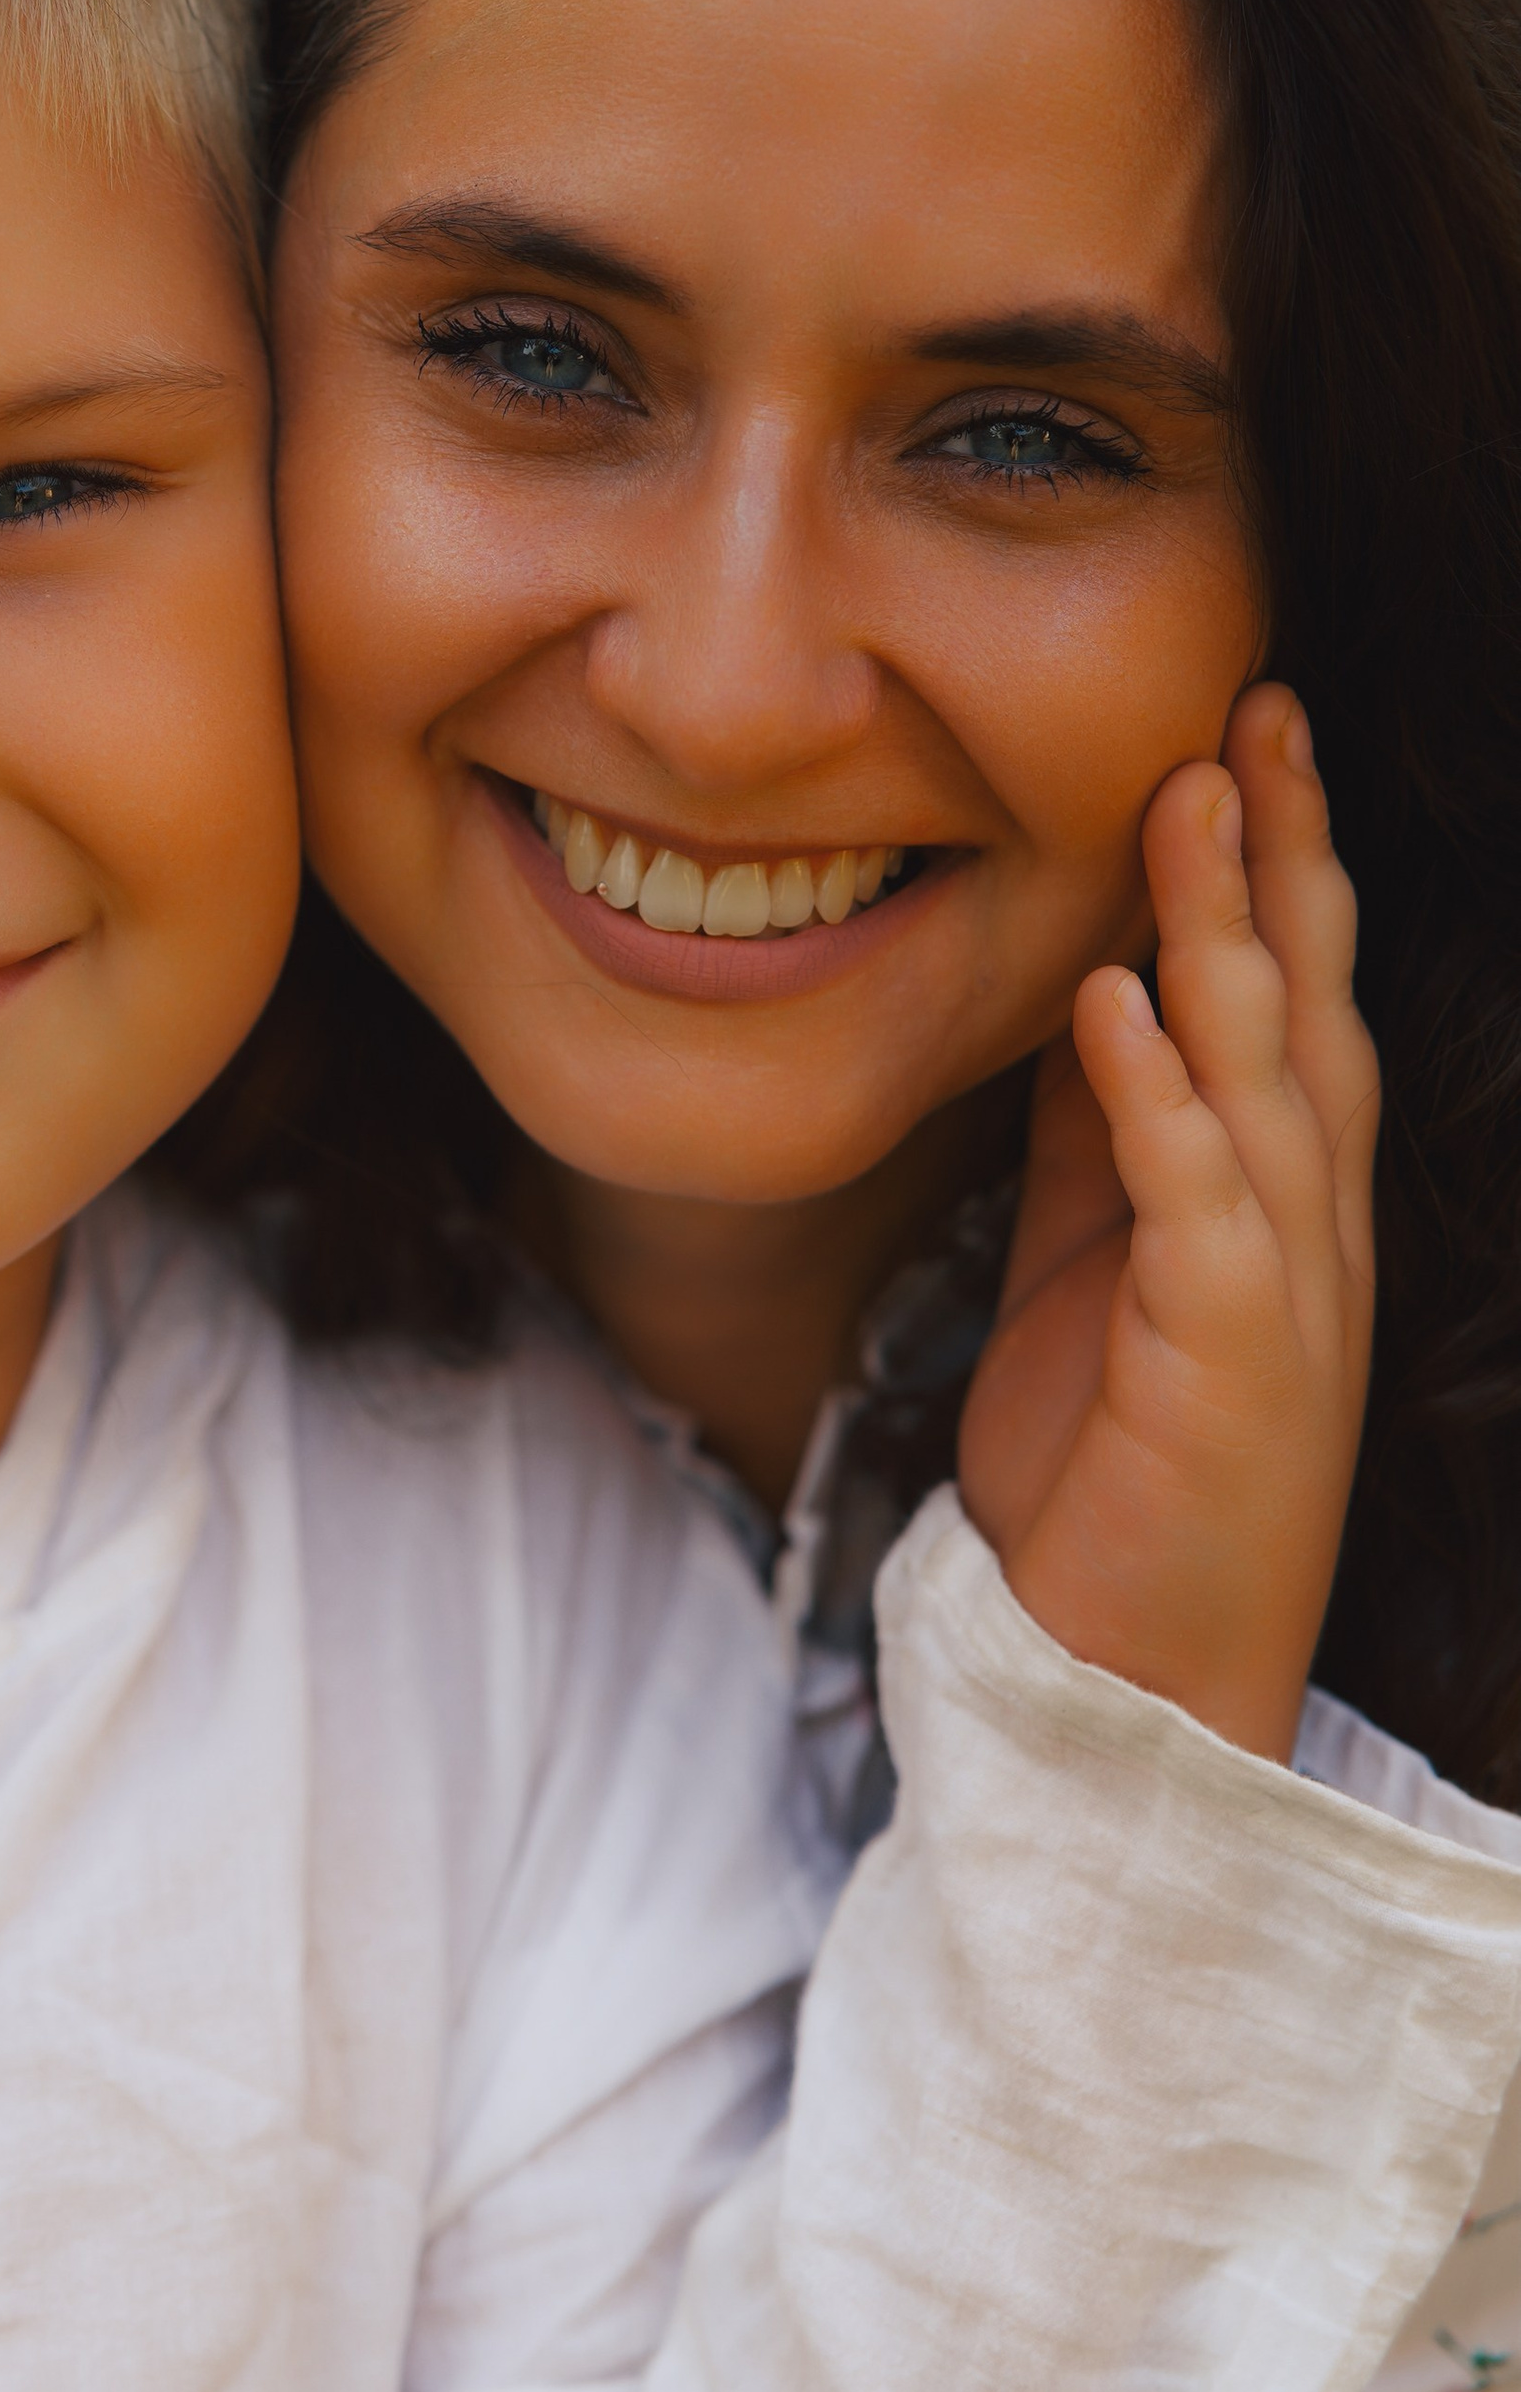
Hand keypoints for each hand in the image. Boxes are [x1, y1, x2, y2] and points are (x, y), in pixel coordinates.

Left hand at [958, 684, 1377, 1761]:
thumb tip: (1086, 997)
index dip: (1273, 865)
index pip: (1285, 998)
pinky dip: (1158, 1096)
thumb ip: (1104, 1138)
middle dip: (1283, 854)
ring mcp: (1283, 1292)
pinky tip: (1119, 1001)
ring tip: (1190, 799)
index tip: (1242, 728)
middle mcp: (1306, 1229)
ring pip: (1264, 1078)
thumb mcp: (1097, 1266)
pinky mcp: (1226, 1360)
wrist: (1127, 1683)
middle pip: (1303, 1005)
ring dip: (1227, 931)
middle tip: (1254, 708)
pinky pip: (1193, 1204)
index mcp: (1276, 1201)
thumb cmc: (1117, 1473)